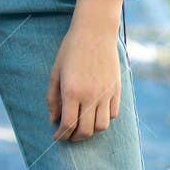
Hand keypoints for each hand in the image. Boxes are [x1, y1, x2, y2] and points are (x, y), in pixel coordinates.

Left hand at [47, 20, 120, 141]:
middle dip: (74, 137)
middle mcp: (90, 96)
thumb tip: (53, 120)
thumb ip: (53, 98)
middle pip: (85, 131)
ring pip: (101, 126)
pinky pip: (113, 114)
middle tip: (68, 135)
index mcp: (72, 91)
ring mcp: (106, 94)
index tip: (56, 137)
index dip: (61, 135)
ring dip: (90, 131)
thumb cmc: (71, 49)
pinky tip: (95, 114)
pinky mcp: (117, 90)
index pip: (67, 124)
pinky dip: (103, 119)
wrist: (95, 32)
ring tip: (82, 126)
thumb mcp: (56, 72)